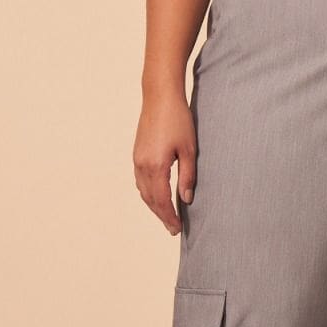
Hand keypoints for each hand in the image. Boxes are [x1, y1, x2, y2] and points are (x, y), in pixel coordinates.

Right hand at [133, 92, 197, 235]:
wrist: (160, 97)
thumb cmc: (178, 120)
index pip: (162, 200)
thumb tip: (186, 199)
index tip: (177, 229)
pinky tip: (156, 196)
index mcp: (156, 166)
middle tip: (173, 229)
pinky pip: (140, 181)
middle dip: (161, 216)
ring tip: (166, 216)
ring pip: (143, 191)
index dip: (169, 216)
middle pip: (150, 200)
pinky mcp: (137, 154)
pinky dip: (148, 193)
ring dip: (154, 206)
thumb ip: (187, 176)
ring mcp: (137, 160)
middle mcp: (142, 166)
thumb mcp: (189, 149)